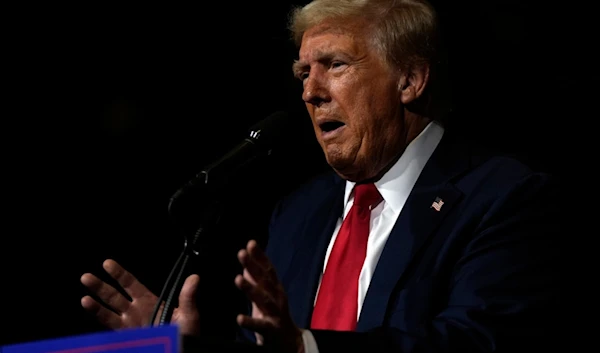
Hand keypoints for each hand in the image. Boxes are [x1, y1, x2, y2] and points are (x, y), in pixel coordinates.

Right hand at [80, 259, 200, 335]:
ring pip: (108, 310)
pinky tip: (89, 308)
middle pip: (114, 295)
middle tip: (86, 276)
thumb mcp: (188, 314)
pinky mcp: (126, 337)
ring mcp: (129, 325)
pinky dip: (99, 317)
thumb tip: (195, 277)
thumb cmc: (186, 334)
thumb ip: (187, 296)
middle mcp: (135, 311)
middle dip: (100, 286)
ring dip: (96, 302)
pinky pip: (110, 327)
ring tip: (84, 295)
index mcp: (148, 301)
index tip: (107, 263)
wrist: (178, 349)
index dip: (119, 273)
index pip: (130, 284)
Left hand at [235, 240, 303, 352]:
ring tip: (237, 279)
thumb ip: (256, 277)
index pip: (268, 269)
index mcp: (275, 288)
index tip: (251, 243)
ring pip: (263, 299)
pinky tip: (239, 318)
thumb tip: (248, 258)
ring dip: (251, 288)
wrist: (289, 342)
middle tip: (241, 254)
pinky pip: (260, 325)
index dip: (260, 256)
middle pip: (265, 280)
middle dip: (254, 266)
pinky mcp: (271, 330)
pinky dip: (250, 321)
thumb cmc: (274, 315)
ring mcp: (275, 313)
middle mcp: (277, 298)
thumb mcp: (266, 293)